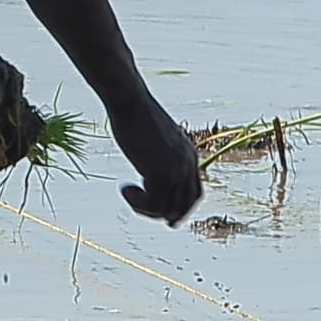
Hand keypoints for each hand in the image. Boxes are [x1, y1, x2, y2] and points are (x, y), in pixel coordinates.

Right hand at [107, 94, 202, 225]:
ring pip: (166, 209)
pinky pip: (152, 204)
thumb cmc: (136, 115)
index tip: (165, 218)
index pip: (194, 194)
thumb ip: (159, 155)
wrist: (131, 102)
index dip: (181, 209)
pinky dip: (137, 203)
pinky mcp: (161, 172)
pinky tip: (125, 188)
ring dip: (144, 208)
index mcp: (189, 155)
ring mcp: (176, 169)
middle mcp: (187, 164)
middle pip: (184, 206)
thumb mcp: (155, 137)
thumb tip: (150, 171)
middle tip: (139, 208)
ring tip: (128, 192)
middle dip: (163, 214)